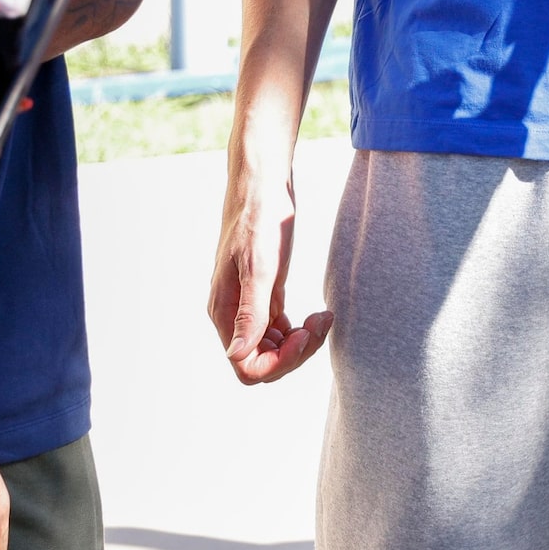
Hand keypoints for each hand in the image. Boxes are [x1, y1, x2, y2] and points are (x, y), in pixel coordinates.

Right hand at [209, 164, 331, 384]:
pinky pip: (280, 330)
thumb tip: (237, 355)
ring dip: (301, 342)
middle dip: (294, 353)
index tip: (302, 336)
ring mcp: (250, 305)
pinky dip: (300, 330)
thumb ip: (250, 313)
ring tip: (322, 317)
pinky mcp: (265, 293)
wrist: (263, 184)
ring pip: (274, 348)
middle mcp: (234, 314)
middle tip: (319, 322)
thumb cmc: (259, 219)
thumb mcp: (259, 267)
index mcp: (225, 311)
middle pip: (262, 361)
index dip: (277, 363)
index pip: (246, 365)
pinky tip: (317, 315)